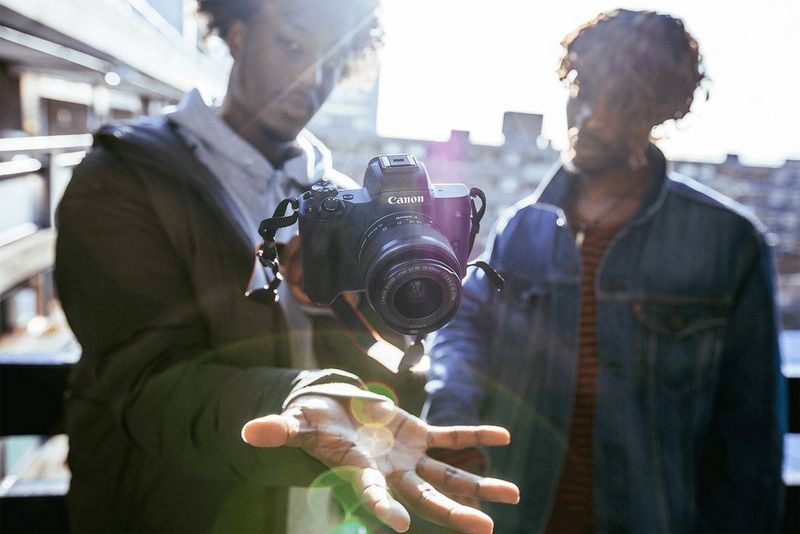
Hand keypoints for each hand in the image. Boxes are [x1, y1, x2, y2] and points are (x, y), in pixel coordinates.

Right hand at [242, 388, 518, 532]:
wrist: (335, 411)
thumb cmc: (313, 421)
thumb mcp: (297, 421)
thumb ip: (280, 429)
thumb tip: (249, 432)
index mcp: (361, 472)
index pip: (373, 495)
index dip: (383, 508)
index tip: (400, 526)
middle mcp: (391, 472)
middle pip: (427, 497)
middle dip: (454, 512)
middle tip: (485, 530)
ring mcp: (409, 456)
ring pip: (449, 474)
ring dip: (479, 484)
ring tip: (513, 495)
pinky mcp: (419, 435)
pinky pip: (452, 438)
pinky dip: (475, 438)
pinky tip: (504, 438)